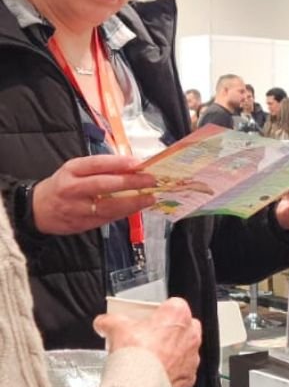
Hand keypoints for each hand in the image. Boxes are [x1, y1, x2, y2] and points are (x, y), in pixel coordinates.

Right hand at [32, 154, 157, 235]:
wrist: (38, 209)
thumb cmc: (63, 185)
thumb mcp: (75, 170)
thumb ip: (100, 169)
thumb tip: (132, 166)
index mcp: (71, 170)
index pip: (96, 164)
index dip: (118, 163)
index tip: (138, 162)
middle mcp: (72, 188)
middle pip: (104, 185)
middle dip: (131, 182)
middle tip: (151, 180)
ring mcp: (77, 208)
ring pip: (109, 205)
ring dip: (133, 202)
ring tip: (150, 197)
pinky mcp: (83, 223)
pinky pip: (108, 217)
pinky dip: (126, 212)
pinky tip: (138, 207)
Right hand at [93, 296, 201, 386]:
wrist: (140, 384)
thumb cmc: (135, 353)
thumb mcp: (114, 326)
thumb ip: (110, 320)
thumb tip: (104, 322)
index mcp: (177, 315)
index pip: (173, 305)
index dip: (159, 311)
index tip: (147, 318)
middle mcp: (191, 334)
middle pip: (183, 326)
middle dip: (168, 330)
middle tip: (148, 336)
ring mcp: (192, 356)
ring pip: (184, 349)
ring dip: (171, 351)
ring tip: (150, 357)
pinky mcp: (189, 376)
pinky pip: (182, 371)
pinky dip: (171, 372)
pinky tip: (155, 373)